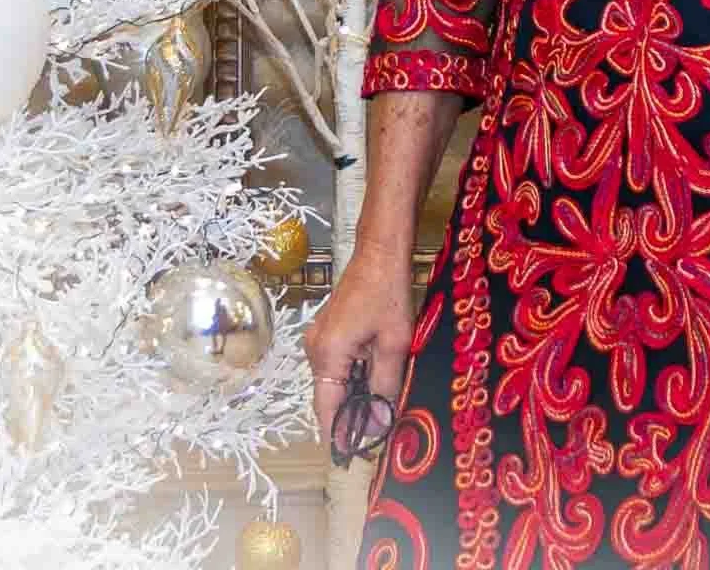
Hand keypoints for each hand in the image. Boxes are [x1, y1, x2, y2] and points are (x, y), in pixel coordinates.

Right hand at [302, 238, 415, 441]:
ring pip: (334, 383)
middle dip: (350, 419)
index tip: (354, 458)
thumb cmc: (389, 293)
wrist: (380, 251)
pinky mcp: (328, 332)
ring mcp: (319, 339)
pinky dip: (352, 380)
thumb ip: (385, 386)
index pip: (327, 410)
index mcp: (327, 355)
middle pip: (329, 398)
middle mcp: (315, 350)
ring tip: (378, 417)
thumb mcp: (394, 344)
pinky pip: (337, 366)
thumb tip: (378, 425)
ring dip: (353, 399)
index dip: (340, 436)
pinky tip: (374, 387)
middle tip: (375, 439)